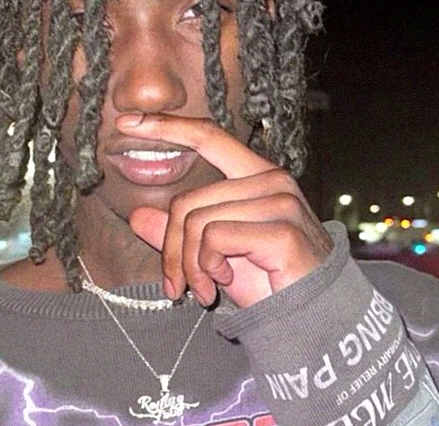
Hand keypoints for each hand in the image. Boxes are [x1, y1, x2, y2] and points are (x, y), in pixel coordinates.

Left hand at [121, 113, 333, 308]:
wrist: (312, 317)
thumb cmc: (270, 282)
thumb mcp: (216, 254)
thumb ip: (182, 232)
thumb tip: (138, 216)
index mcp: (257, 175)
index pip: (208, 137)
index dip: (167, 126)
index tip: (126, 121)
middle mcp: (271, 180)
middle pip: (187, 201)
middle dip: (173, 250)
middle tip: (177, 285)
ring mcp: (280, 202)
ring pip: (198, 222)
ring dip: (191, 266)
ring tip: (204, 290)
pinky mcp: (281, 230)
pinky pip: (215, 238)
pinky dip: (208, 267)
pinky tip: (224, 283)